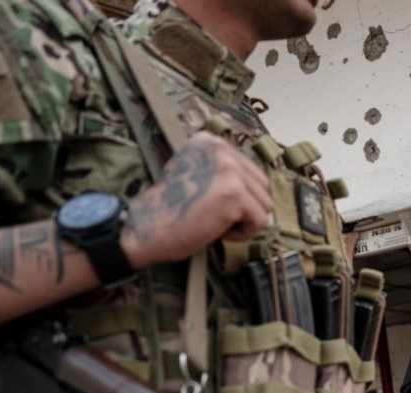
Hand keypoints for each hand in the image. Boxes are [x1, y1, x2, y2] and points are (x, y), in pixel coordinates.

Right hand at [120, 131, 271, 268]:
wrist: (145, 228)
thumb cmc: (170, 210)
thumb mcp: (197, 176)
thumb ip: (223, 173)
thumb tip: (258, 189)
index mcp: (210, 142)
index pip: (251, 173)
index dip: (237, 197)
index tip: (209, 204)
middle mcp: (220, 149)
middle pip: (262, 187)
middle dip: (244, 209)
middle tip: (214, 216)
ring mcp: (228, 169)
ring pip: (264, 205)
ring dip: (244, 221)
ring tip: (215, 222)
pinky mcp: (234, 193)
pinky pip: (260, 221)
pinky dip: (243, 234)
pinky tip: (218, 230)